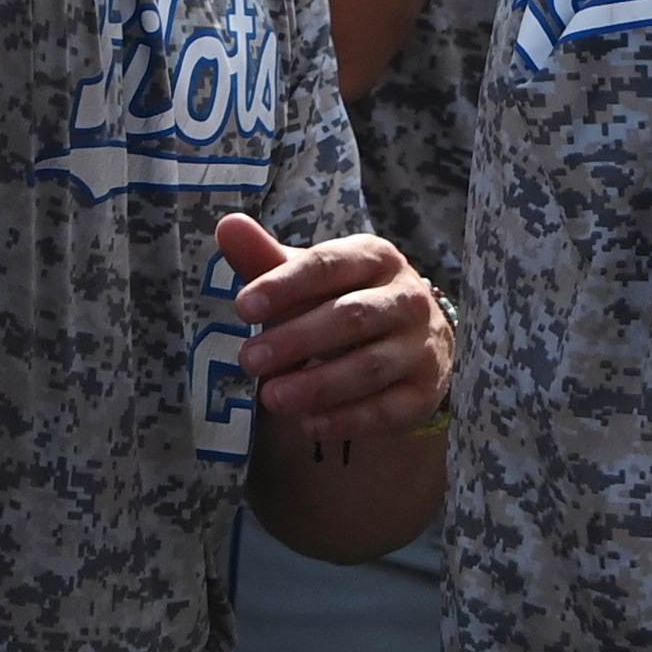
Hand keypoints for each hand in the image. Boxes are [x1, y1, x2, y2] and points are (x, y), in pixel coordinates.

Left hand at [218, 213, 451, 436]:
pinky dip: (347, 419)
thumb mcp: (312, 278)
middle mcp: (405, 298)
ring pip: (369, 366)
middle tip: (249, 360)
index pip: (328, 265)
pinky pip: (386, 409)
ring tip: (271, 398)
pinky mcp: (424, 392)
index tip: (244, 307)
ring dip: (318, 385)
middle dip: (296, 339)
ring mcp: (419, 346)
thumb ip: (268, 258)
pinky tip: (309, 424)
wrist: (414, 340)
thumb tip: (228, 227)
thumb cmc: (347, 299)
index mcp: (375, 257)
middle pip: (350, 317)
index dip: (285, 285)